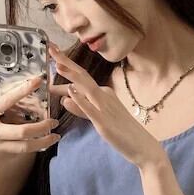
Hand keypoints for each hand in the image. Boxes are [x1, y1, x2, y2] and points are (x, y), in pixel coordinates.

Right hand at [0, 73, 59, 176]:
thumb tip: (17, 102)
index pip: (7, 100)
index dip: (23, 90)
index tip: (38, 80)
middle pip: (23, 131)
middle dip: (43, 127)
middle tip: (54, 121)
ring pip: (25, 146)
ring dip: (43, 142)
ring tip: (54, 136)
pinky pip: (17, 153)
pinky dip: (30, 148)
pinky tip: (39, 144)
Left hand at [48, 42, 166, 167]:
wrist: (142, 145)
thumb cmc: (121, 131)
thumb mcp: (97, 117)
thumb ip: (81, 108)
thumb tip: (65, 98)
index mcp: (103, 93)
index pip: (81, 77)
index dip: (67, 64)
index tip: (53, 53)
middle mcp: (104, 96)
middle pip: (82, 76)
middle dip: (66, 62)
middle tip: (51, 49)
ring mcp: (104, 108)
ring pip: (86, 88)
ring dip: (72, 75)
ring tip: (57, 64)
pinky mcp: (104, 122)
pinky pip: (90, 109)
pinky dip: (80, 99)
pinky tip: (70, 92)